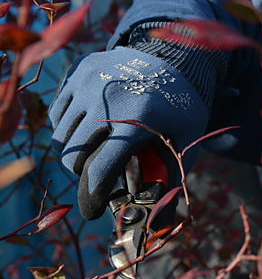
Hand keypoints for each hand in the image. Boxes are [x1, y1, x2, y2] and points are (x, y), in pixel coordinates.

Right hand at [50, 47, 208, 219]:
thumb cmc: (182, 104)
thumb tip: (161, 222)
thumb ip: (173, 176)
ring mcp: (89, 81)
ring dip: (75, 150)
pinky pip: (58, 112)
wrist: (176, 56)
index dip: (93, 196)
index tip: (93, 211)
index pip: (99, 168)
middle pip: (74, 154)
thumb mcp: (187, 138)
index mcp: (136, 118)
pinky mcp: (79, 70)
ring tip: (97, 148)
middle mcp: (106, 97)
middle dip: (85, 173)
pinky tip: (90, 125)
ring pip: (61, 135)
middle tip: (100, 173)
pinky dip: (68, 126)